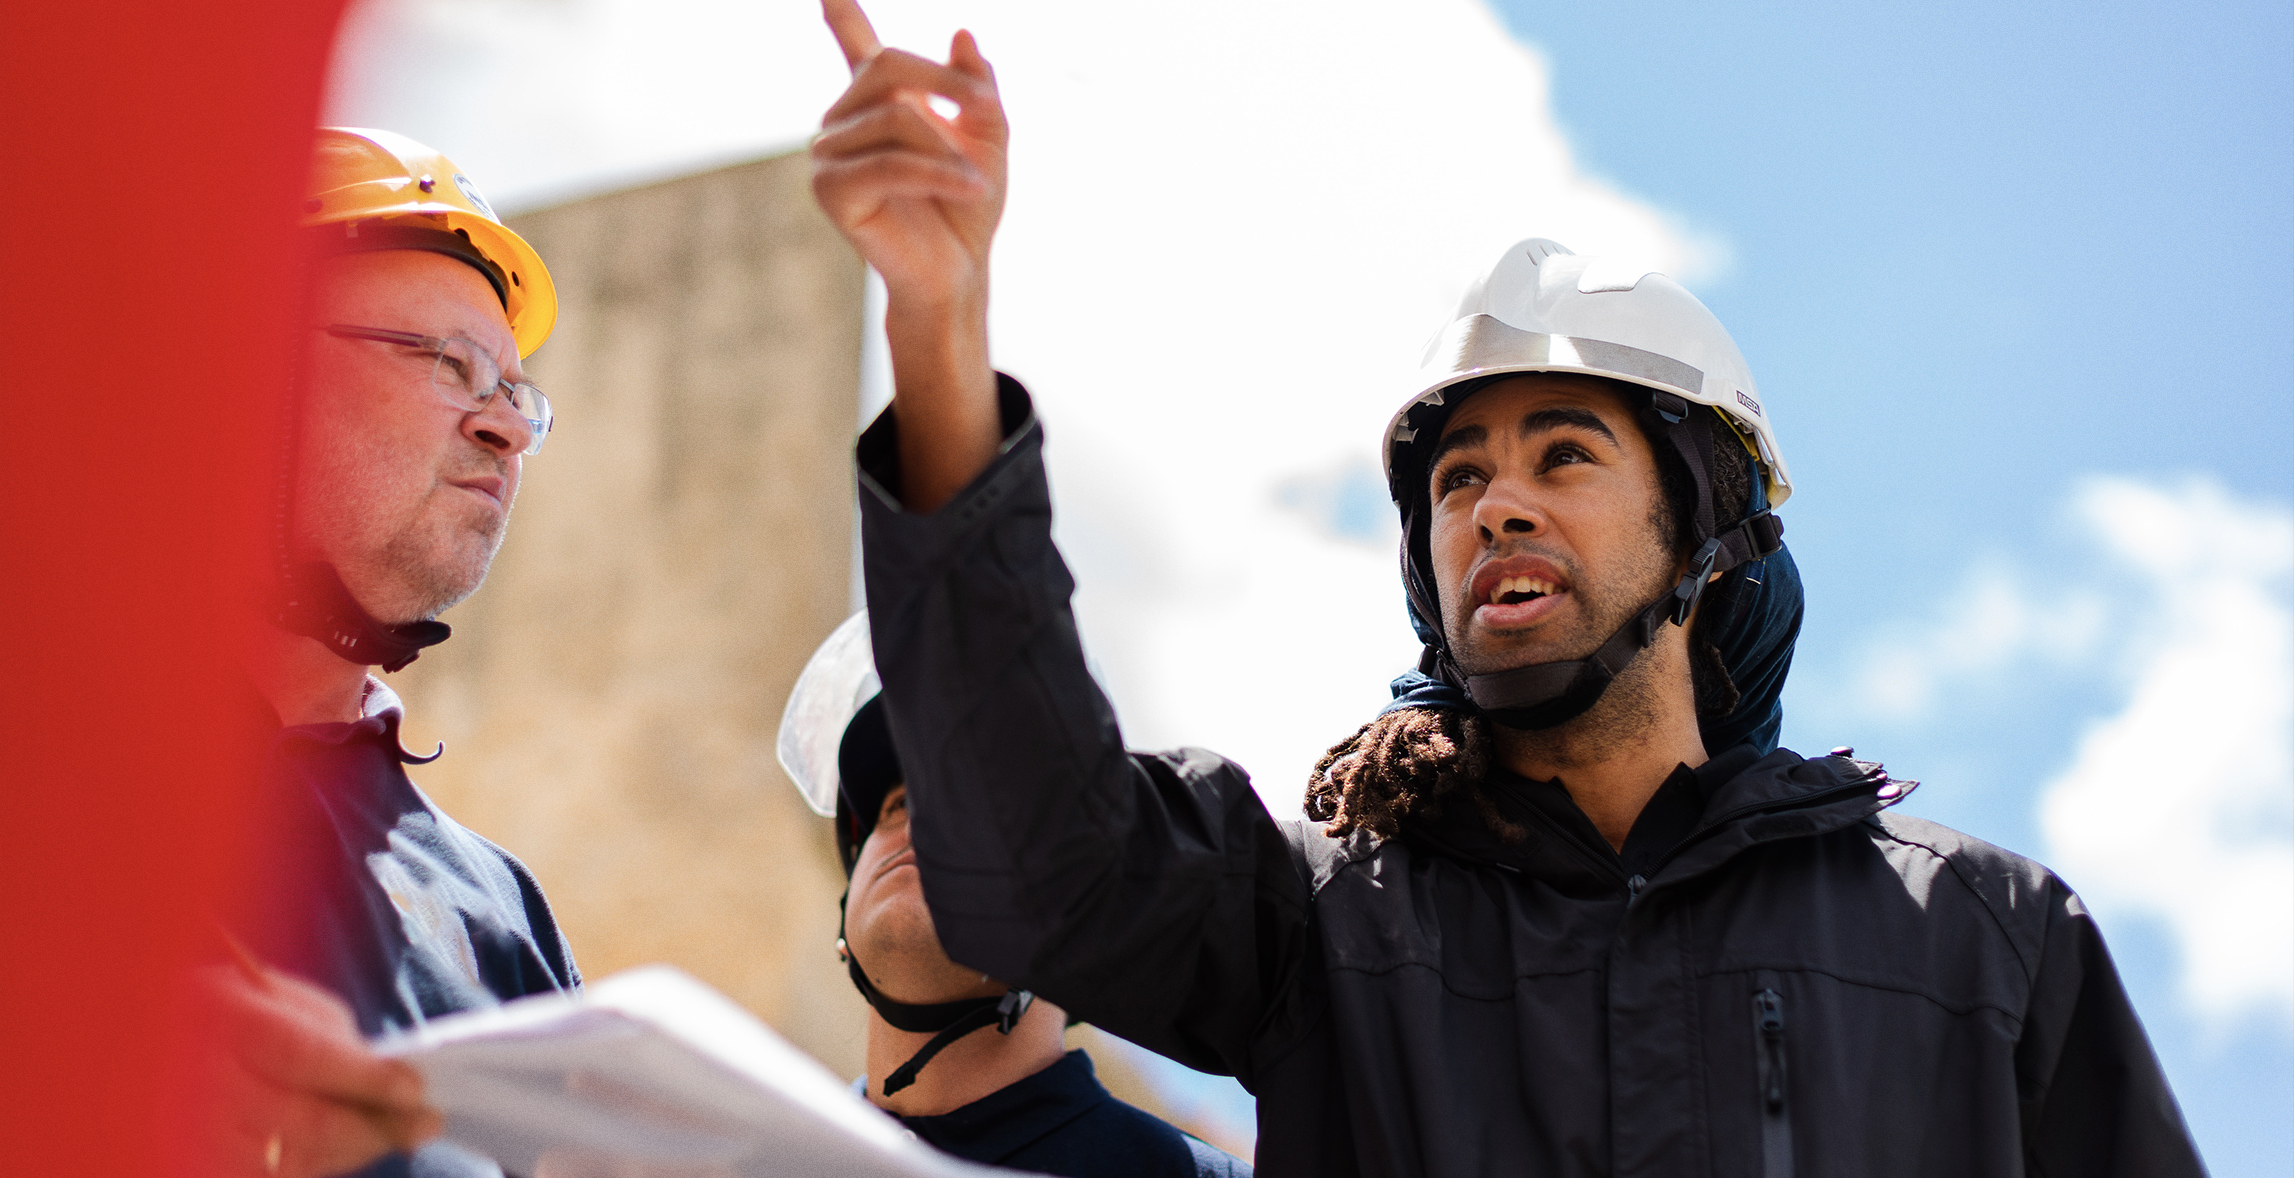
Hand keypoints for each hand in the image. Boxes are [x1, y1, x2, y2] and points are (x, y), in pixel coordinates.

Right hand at [194, 959, 442, 1176]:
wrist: (167, 1042)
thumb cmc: (239, 1016)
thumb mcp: (284, 1002)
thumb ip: (332, 1039)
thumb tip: (388, 1082)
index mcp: (224, 1018)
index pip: (301, 1056)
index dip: (364, 1078)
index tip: (415, 1089)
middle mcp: (197, 1079)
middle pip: (299, 1121)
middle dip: (373, 1126)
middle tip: (424, 1124)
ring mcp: (187, 1132)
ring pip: (286, 1163)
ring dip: (349, 1152)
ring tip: (390, 1136)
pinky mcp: (195, 1165)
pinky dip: (314, 1167)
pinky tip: (344, 1150)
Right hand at [812, 0, 1006, 308]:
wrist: (958, 272)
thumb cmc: (967, 209)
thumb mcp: (988, 139)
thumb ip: (977, 88)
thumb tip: (962, 34)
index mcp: (877, 104)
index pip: (856, 49)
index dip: (844, 17)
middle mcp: (843, 122)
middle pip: (887, 68)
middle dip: (945, 82)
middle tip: (985, 107)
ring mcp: (828, 155)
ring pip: (895, 119)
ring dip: (948, 148)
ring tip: (978, 181)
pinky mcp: (831, 191)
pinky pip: (891, 163)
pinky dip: (938, 173)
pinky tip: (971, 188)